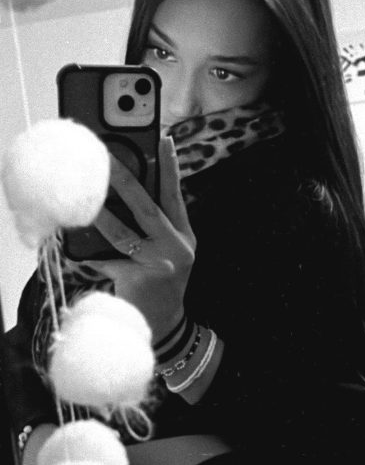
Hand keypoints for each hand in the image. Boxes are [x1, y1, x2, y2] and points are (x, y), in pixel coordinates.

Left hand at [86, 138, 195, 342]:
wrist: (165, 325)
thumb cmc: (161, 285)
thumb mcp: (171, 254)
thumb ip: (157, 228)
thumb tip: (127, 194)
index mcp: (184, 237)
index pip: (176, 196)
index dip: (170, 167)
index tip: (165, 139)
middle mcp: (176, 248)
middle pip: (146, 207)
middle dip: (125, 180)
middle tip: (108, 158)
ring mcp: (158, 264)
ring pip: (122, 232)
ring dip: (99, 216)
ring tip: (83, 202)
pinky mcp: (138, 278)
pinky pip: (107, 260)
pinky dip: (92, 256)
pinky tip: (80, 251)